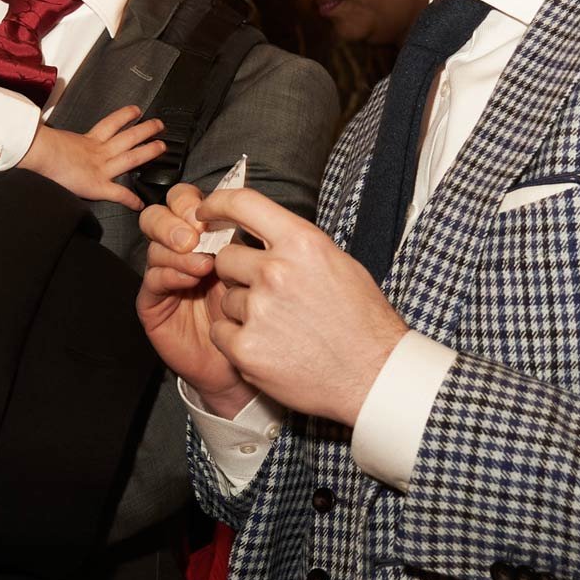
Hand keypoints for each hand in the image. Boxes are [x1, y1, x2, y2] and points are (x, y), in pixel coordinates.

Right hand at [21, 106, 165, 210]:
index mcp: (86, 140)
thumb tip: (42, 133)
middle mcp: (97, 151)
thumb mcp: (50, 136)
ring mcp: (100, 167)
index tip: (135, 111)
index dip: (124, 117)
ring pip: (132, 157)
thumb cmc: (39, 145)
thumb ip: (55, 136)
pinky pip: (119, 194)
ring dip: (149, 151)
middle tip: (159, 125)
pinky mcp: (97, 185)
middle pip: (128, 137)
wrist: (38, 153)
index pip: (109, 125)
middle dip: (145, 130)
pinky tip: (140, 204)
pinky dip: (130, 200)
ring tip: (162, 147)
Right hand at [137, 183, 256, 416]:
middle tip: (195, 235)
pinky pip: (152, 279)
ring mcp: (164, 275)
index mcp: (204, 234)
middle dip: (174, 220)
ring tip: (203, 264)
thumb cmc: (259, 314)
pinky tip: (190, 279)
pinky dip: (170, 273)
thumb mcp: (257, 267)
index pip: (184, 200)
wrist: (249, 362)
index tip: (211, 213)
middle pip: (159, 215)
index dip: (192, 201)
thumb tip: (245, 208)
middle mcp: (179, 250)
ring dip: (176, 249)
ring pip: (154, 246)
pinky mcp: (153, 303)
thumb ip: (246, 237)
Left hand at [197, 187, 408, 425]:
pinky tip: (268, 346)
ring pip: (226, 298)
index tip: (205, 211)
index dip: (217, 204)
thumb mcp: (337, 263)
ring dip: (243, 309)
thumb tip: (262, 232)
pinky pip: (220, 332)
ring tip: (280, 326)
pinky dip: (237, 339)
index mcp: (301, 244)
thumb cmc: (361, 321)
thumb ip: (295, 244)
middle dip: (237, 272)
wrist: (373, 376)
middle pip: (225, 257)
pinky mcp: (245, 348)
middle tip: (266, 292)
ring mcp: (258, 311)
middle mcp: (276, 272)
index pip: (243, 203)